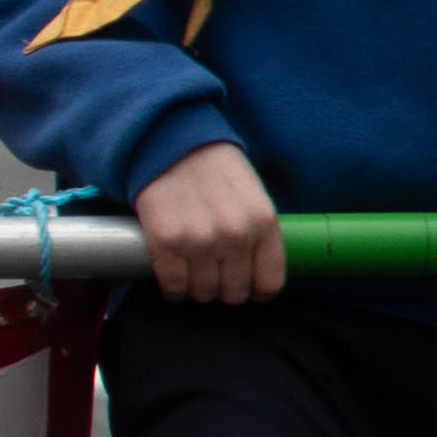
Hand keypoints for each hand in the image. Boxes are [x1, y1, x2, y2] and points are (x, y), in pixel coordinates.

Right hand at [134, 141, 282, 304]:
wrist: (171, 142)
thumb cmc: (214, 169)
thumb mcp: (254, 196)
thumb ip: (260, 234)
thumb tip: (257, 277)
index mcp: (263, 222)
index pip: (269, 284)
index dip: (256, 290)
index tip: (246, 285)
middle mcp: (235, 235)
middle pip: (235, 293)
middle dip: (224, 288)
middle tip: (214, 272)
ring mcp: (199, 240)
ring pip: (204, 293)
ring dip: (198, 288)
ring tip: (192, 269)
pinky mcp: (166, 242)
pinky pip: (174, 286)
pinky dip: (173, 288)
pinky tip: (174, 274)